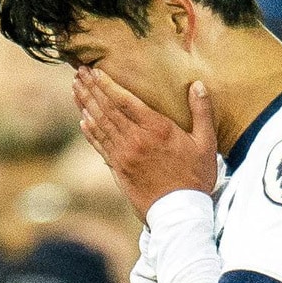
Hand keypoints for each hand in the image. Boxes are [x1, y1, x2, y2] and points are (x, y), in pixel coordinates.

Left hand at [75, 68, 217, 220]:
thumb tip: (198, 85)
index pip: (125, 100)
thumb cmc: (196, 177)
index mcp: (157, 129)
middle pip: (107, 109)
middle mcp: (136, 139)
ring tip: (75, 88)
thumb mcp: (206, 144)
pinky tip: (82, 119)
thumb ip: (202, 112)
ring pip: (99, 124)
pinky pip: (99, 145)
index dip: (107, 84)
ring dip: (85, 104)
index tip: (95, 70)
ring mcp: (124, 155)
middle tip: (79, 72)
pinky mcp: (118, 169)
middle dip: (91, 88)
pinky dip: (89, 130)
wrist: (180, 212)